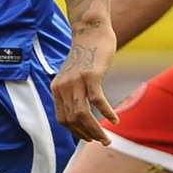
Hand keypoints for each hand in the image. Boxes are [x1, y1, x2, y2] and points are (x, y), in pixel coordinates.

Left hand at [51, 24, 118, 143]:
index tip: (89, 138)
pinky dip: (106, 113)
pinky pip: (97, 100)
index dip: (75, 132)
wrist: (90, 30)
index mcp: (57, 89)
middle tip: (102, 142)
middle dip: (88, 135)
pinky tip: (115, 120)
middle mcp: (63, 87)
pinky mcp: (91, 75)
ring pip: (83, 114)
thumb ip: (74, 92)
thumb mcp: (74, 75)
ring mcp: (76, 81)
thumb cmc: (86, 54)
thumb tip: (81, 113)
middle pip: (73, 120)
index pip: (63, 119)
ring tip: (107, 139)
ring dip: (95, 130)